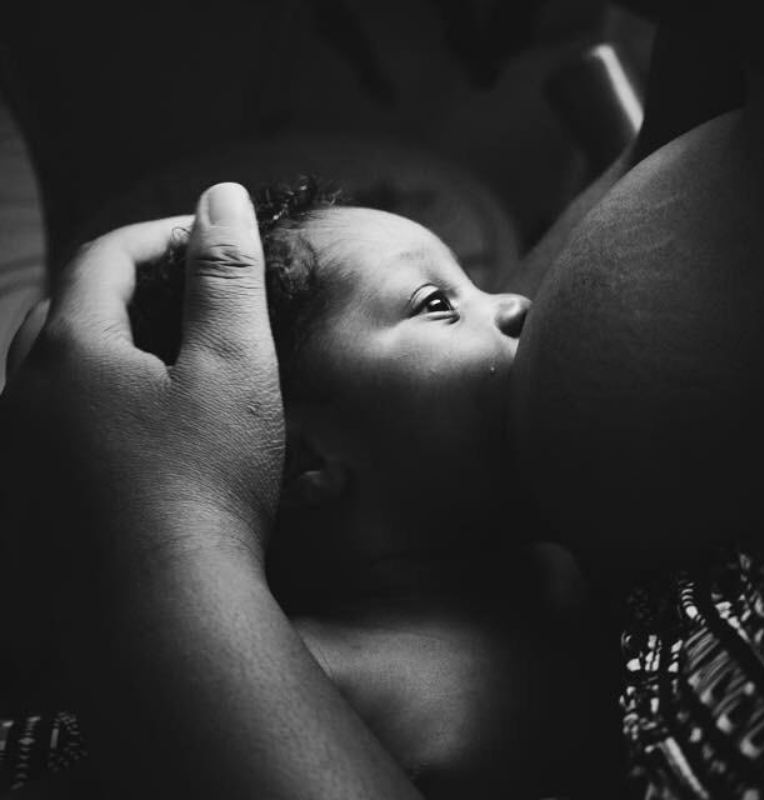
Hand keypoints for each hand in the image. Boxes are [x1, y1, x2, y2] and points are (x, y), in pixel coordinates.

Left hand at [1, 183, 282, 653]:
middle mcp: (23, 390)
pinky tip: (135, 427)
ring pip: (48, 365)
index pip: (105, 256)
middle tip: (190, 293)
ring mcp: (18, 447)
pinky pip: (47, 419)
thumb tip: (222, 197)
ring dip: (103, 342)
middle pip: (66, 306)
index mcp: (71, 347)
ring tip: (165, 356)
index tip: (214, 241)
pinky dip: (88, 397)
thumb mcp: (235, 368)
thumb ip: (227, 278)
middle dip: (127, 284)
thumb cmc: (206, 486)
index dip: (163, 236)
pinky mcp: (27, 497)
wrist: (162, 611)